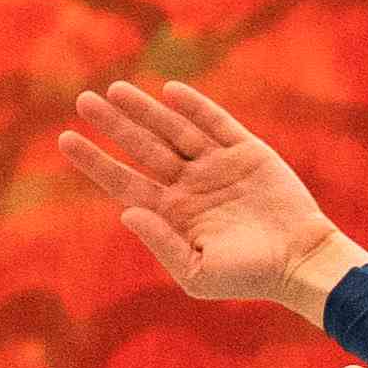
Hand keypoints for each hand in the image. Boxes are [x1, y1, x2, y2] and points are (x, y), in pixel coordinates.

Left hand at [57, 76, 360, 316]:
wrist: (301, 261)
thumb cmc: (248, 276)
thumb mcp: (197, 272)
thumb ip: (162, 242)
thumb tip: (125, 211)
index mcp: (173, 213)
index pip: (125, 181)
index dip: (95, 161)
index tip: (66, 138)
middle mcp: (190, 185)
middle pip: (144, 148)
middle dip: (114, 125)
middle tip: (83, 101)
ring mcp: (217, 166)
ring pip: (174, 130)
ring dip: (145, 110)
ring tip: (115, 90)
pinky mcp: (247, 153)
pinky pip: (216, 123)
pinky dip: (195, 107)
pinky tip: (170, 92)